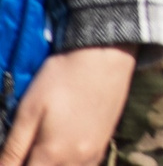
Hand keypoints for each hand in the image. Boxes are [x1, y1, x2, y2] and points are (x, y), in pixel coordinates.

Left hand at [0, 46, 135, 165]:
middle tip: (23, 152)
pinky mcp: (103, 145)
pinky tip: (60, 155)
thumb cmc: (62, 78)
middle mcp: (76, 161)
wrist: (105, 55)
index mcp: (52, 154)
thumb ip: (13, 148)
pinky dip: (68, 165)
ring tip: (40, 153)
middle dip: (32, 164)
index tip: (9, 157)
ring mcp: (93, 154)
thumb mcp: (28, 111)